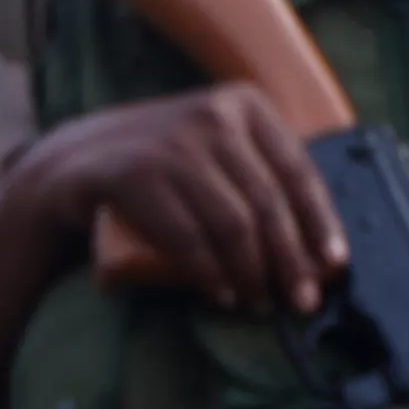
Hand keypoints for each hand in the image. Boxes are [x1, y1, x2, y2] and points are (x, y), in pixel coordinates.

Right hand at [33, 84, 343, 318]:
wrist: (74, 163)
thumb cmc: (160, 166)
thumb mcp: (214, 146)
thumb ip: (257, 168)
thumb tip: (315, 241)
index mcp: (244, 104)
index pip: (297, 168)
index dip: (319, 222)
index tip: (333, 264)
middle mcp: (212, 116)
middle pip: (267, 201)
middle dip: (289, 260)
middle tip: (301, 301)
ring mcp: (172, 145)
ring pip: (232, 223)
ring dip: (250, 273)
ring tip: (257, 303)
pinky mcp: (135, 176)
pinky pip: (187, 237)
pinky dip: (208, 273)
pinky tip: (221, 294)